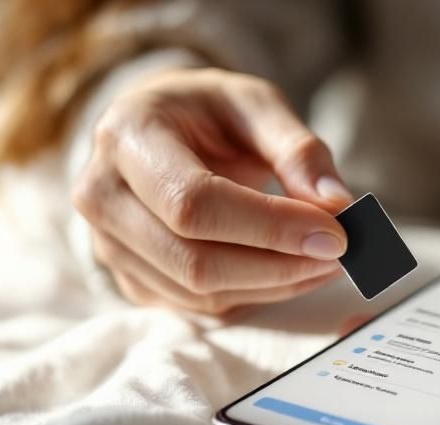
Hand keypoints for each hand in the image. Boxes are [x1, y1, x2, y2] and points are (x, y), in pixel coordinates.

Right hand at [72, 68, 354, 314]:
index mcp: (127, 136)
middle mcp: (101, 195)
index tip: (333, 234)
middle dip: (278, 265)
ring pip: (198, 292)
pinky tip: (289, 270)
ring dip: (273, 286)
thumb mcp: (255, 104)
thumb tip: (335, 204)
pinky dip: (253, 294)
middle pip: (194, 260)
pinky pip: (197, 306)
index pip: (194, 203)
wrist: (157, 128)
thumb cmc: (206, 112)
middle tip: (338, 254)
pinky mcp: (130, 278)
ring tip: (323, 261)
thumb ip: (297, 149)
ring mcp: (107, 245)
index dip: (268, 227)